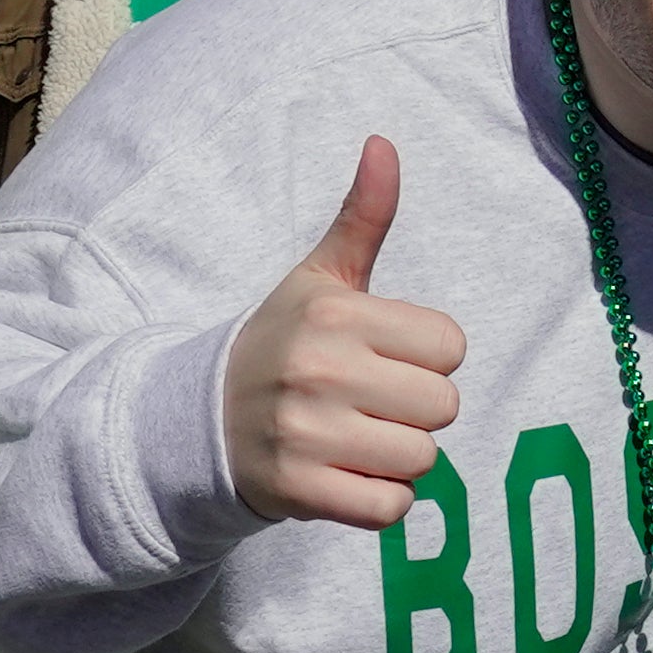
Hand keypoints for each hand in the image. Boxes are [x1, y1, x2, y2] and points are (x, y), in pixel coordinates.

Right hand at [224, 138, 467, 528]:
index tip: (381, 357)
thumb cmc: (284, 344)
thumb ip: (363, 217)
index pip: (452, 347)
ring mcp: (306, 435)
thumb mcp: (320, 279)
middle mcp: (319, 372)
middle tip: (365, 403)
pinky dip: (378, 501)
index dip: (425, 357)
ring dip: (397, 458)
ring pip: (422, 460)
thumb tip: (384, 143)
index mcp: (336, 315)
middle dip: (414, 409)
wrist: (201, 420)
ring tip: (352, 438)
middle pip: (444, 406)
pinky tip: (343, 475)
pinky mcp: (299, 492)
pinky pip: (391, 508)